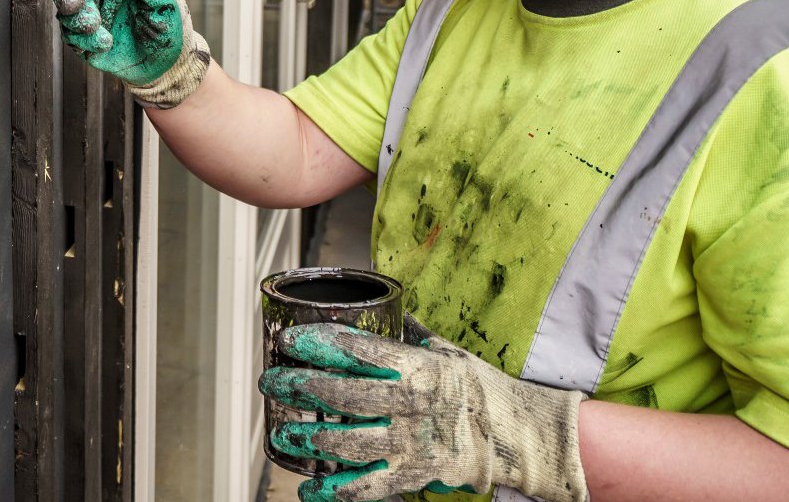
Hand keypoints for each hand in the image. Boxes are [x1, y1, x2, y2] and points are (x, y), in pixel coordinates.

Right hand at [49, 0, 210, 107]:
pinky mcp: (85, 35)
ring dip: (79, 18)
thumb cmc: (170, 29)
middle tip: (74, 4)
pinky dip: (83, 39)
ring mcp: (94, 10)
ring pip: (68, 5)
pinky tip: (104, 44)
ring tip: (100, 31)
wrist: (167, 67)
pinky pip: (70, 32)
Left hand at [260, 323, 587, 501]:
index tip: (291, 339)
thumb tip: (382, 306)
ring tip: (282, 431)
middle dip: (301, 386)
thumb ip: (409, 334)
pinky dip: (336, 491)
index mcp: (419, 367)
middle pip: (345, 394)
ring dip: (310, 436)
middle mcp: (412, 405)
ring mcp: (412, 443)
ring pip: (349, 441)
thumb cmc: (480, 390)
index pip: (360, 350)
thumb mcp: (447, 351)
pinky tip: (310, 487)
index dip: (320, 343)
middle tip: (272, 381)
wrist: (516, 436)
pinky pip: (369, 486)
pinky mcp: (413, 475)